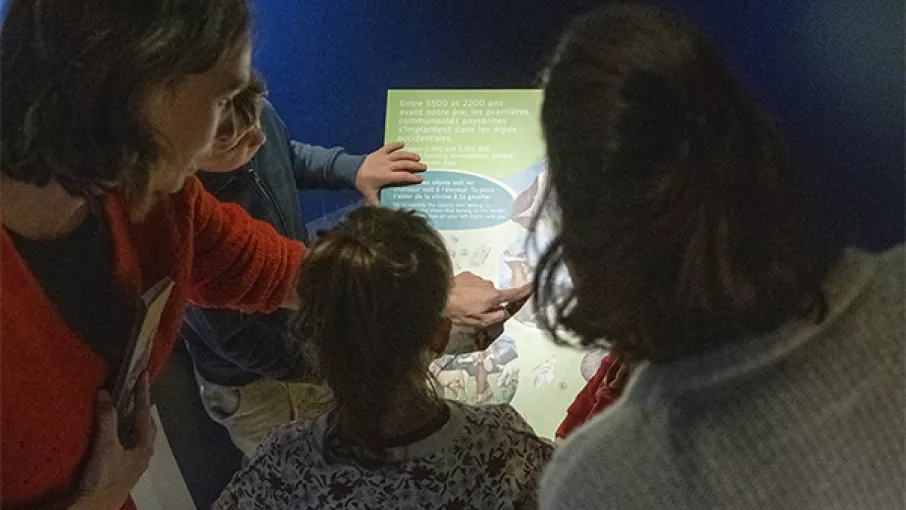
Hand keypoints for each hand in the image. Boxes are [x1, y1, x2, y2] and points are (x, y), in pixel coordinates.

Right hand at [70, 374, 156, 509]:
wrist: (95, 506)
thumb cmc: (104, 478)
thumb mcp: (106, 447)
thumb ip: (107, 420)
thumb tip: (105, 393)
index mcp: (144, 446)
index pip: (145, 412)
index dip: (143, 392)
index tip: (144, 374)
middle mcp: (144, 452)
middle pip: (147, 423)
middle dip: (143, 405)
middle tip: (139, 388)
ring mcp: (135, 461)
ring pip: (139, 433)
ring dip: (135, 418)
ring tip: (129, 405)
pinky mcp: (124, 467)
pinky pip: (129, 441)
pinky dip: (126, 430)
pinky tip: (118, 430)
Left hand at [355, 141, 426, 203]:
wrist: (351, 170)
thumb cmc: (363, 183)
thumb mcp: (369, 195)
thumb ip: (377, 204)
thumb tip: (383, 213)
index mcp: (385, 176)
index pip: (402, 176)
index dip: (412, 177)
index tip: (420, 179)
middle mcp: (386, 166)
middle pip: (404, 164)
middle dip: (415, 166)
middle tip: (424, 167)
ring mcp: (383, 157)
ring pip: (399, 155)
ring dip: (409, 155)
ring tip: (418, 157)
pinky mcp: (379, 152)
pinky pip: (389, 147)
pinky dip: (395, 144)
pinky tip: (403, 144)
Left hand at [445, 272, 531, 327]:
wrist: (440, 295)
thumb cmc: (460, 311)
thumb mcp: (479, 321)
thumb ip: (495, 318)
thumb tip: (503, 312)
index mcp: (494, 297)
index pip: (513, 294)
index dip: (524, 291)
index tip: (533, 286)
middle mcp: (488, 284)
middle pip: (494, 294)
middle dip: (488, 301)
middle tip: (475, 310)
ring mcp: (478, 278)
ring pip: (483, 288)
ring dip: (477, 295)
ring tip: (464, 303)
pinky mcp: (467, 274)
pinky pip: (473, 283)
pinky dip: (469, 289)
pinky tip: (459, 295)